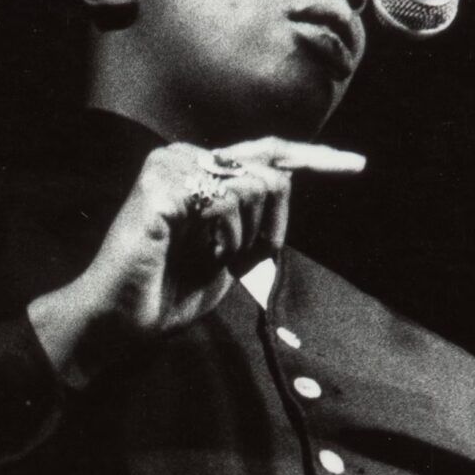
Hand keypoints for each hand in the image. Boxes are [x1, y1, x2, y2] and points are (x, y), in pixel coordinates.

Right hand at [30, 137, 364, 383]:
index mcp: (199, 169)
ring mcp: (171, 164)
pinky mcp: (162, 182)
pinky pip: (227, 203)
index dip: (315, 159)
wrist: (117, 319)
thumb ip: (255, 220)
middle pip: (270, 173)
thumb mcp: (228, 253)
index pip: (267, 154)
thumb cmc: (166, 292)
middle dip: (271, 228)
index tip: (356, 164)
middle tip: (239, 260)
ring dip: (244, 238)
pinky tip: (199, 253)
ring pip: (254, 188)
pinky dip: (225, 238)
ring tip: (210, 257)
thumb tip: (284, 185)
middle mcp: (185, 156)